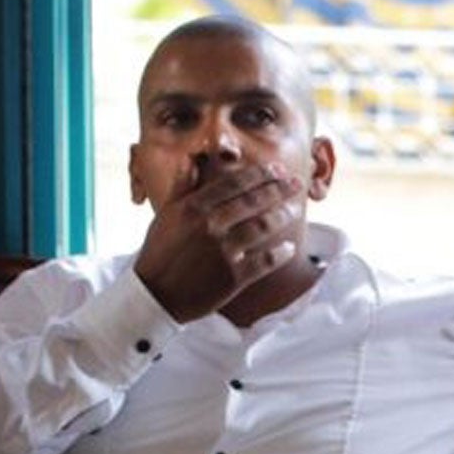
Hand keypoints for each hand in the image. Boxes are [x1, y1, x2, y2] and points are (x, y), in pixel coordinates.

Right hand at [133, 162, 303, 321]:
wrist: (156, 294)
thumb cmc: (160, 252)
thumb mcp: (166, 215)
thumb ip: (181, 186)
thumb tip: (191, 159)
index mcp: (193, 207)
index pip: (234, 184)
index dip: (260, 175)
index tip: (278, 169)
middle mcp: (209, 226)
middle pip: (253, 202)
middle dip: (279, 189)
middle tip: (297, 183)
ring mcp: (222, 251)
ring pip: (262, 227)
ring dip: (283, 216)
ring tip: (296, 210)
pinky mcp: (233, 277)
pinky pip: (265, 261)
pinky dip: (280, 253)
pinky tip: (289, 247)